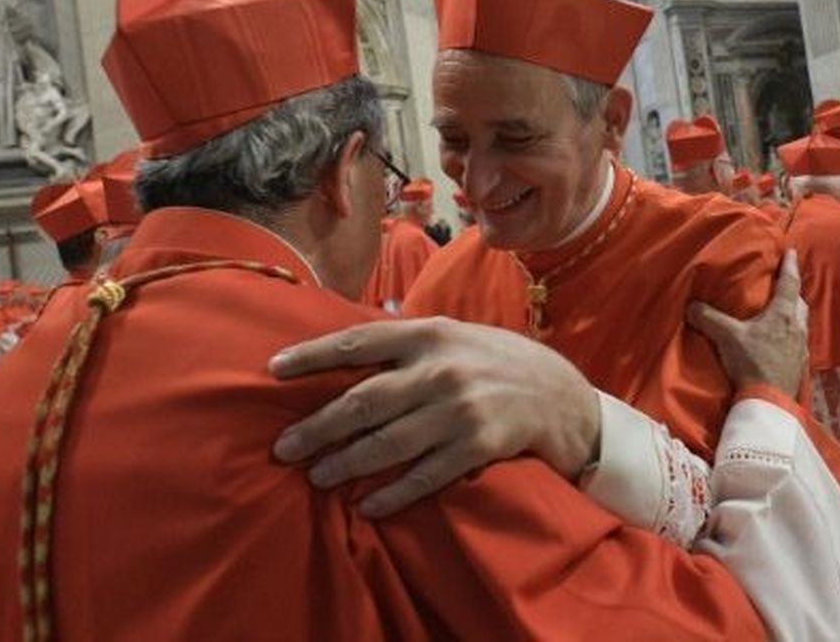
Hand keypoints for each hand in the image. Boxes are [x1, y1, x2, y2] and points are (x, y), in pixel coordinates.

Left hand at [268, 317, 600, 517]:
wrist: (566, 398)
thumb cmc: (504, 364)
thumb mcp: (460, 336)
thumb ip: (412, 341)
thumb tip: (353, 348)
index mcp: (431, 334)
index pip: (358, 343)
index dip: (312, 356)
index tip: (273, 370)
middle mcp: (441, 369)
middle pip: (363, 401)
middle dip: (318, 427)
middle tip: (283, 448)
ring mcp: (460, 409)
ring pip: (387, 442)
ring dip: (346, 464)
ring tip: (317, 477)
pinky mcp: (479, 445)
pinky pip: (425, 475)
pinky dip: (393, 494)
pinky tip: (367, 506)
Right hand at [686, 250, 807, 395]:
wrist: (769, 399)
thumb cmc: (752, 362)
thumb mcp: (727, 337)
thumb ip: (709, 318)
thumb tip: (691, 306)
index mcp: (782, 313)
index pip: (789, 282)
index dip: (790, 265)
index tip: (792, 251)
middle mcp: (797, 326)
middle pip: (799, 301)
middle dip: (793, 290)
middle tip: (784, 284)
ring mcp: (801, 346)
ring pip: (801, 322)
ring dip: (793, 313)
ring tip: (782, 312)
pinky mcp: (800, 364)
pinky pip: (799, 341)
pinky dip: (791, 334)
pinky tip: (782, 341)